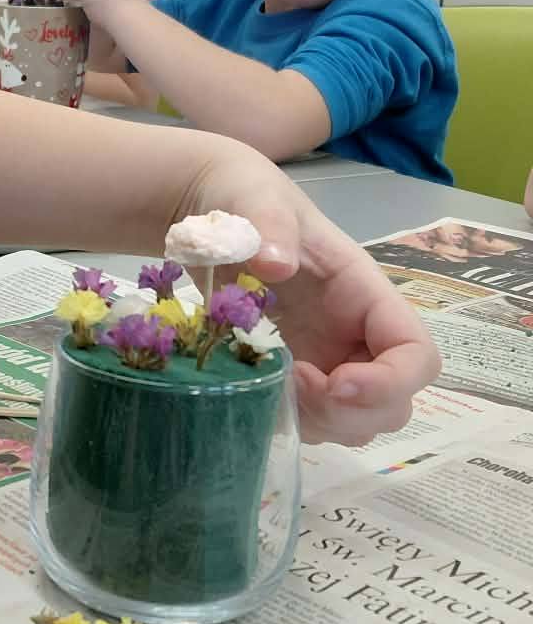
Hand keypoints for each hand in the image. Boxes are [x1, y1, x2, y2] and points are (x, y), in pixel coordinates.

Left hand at [175, 141, 439, 443]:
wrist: (206, 211)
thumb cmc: (243, 200)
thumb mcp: (254, 199)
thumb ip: (268, 224)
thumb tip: (274, 264)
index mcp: (365, 294)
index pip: (417, 354)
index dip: (391, 381)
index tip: (337, 382)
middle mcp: (356, 335)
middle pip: (395, 402)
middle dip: (352, 411)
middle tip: (295, 383)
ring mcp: (327, 361)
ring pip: (357, 422)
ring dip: (322, 422)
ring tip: (272, 384)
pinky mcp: (295, 378)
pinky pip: (313, 423)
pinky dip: (292, 423)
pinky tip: (254, 391)